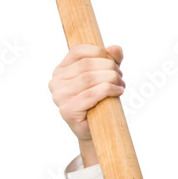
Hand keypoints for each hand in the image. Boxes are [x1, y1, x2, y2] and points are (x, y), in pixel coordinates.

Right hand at [48, 44, 124, 162]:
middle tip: (120, 76)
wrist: (97, 130)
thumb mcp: (106, 76)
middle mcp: (56, 82)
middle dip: (109, 68)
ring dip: (111, 78)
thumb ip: (110, 60)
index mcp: (61, 70)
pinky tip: (118, 91)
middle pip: (87, 65)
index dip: (100, 52)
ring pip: (89, 78)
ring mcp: (59, 97)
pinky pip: (91, 94)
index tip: (114, 62)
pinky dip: (108, 90)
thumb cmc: (100, 100)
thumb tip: (115, 48)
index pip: (78, 51)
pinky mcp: (67, 110)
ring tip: (121, 84)